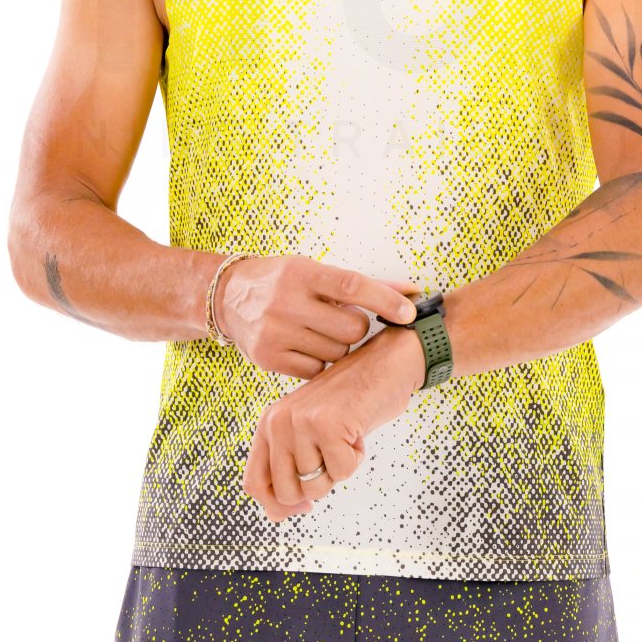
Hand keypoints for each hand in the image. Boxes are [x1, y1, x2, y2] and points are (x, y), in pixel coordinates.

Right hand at [214, 256, 420, 379]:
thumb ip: (364, 284)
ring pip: (336, 353)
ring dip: (337, 346)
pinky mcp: (268, 358)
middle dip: (356, 327)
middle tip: (341, 320)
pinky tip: (306, 345)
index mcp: (302, 274)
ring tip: (319, 331)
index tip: (409, 312)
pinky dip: (318, 361)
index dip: (385, 300)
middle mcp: (286, 302)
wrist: (228, 297)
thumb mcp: (316, 271)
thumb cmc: (282, 281)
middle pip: (351, 329)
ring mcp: (275, 333)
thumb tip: (413, 290)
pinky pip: (315, 370)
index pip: (353, 287)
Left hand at [243, 323, 426, 520]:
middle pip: (285, 493)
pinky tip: (357, 431)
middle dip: (316, 488)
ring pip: (316, 486)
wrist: (386, 363)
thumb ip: (289, 466)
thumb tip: (276, 514)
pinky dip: (356, 458)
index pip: (254, 484)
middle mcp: (277, 422)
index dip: (277, 506)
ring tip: (345, 437)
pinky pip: (342, 472)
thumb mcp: (309, 432)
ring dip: (339, 469)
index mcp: (268, 424)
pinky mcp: (326, 425)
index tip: (305, 505)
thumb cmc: (351, 403)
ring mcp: (300, 423)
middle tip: (333, 458)